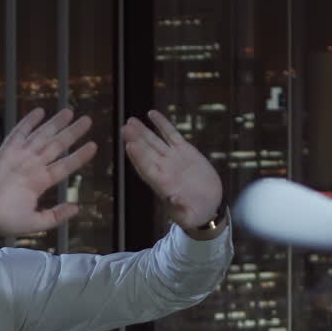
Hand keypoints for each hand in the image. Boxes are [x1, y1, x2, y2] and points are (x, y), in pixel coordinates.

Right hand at [0, 108, 95, 236]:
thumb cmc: (5, 220)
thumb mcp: (36, 222)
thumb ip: (56, 216)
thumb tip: (76, 208)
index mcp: (41, 181)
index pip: (65, 165)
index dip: (79, 155)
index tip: (93, 145)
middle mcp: (33, 166)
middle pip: (57, 145)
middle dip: (72, 132)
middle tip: (87, 120)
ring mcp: (20, 157)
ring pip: (42, 135)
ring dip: (55, 123)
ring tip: (70, 111)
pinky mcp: (6, 152)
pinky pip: (19, 133)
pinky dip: (29, 122)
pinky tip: (39, 112)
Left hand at [122, 111, 222, 229]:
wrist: (207, 207)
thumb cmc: (195, 215)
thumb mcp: (189, 216)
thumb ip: (180, 209)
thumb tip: (172, 199)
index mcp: (162, 185)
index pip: (147, 169)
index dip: (138, 157)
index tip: (129, 146)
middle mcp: (164, 170)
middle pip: (147, 152)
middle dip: (136, 140)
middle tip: (124, 128)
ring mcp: (173, 159)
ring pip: (155, 141)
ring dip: (143, 131)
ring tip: (131, 120)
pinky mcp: (185, 151)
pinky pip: (171, 135)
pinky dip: (162, 124)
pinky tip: (152, 114)